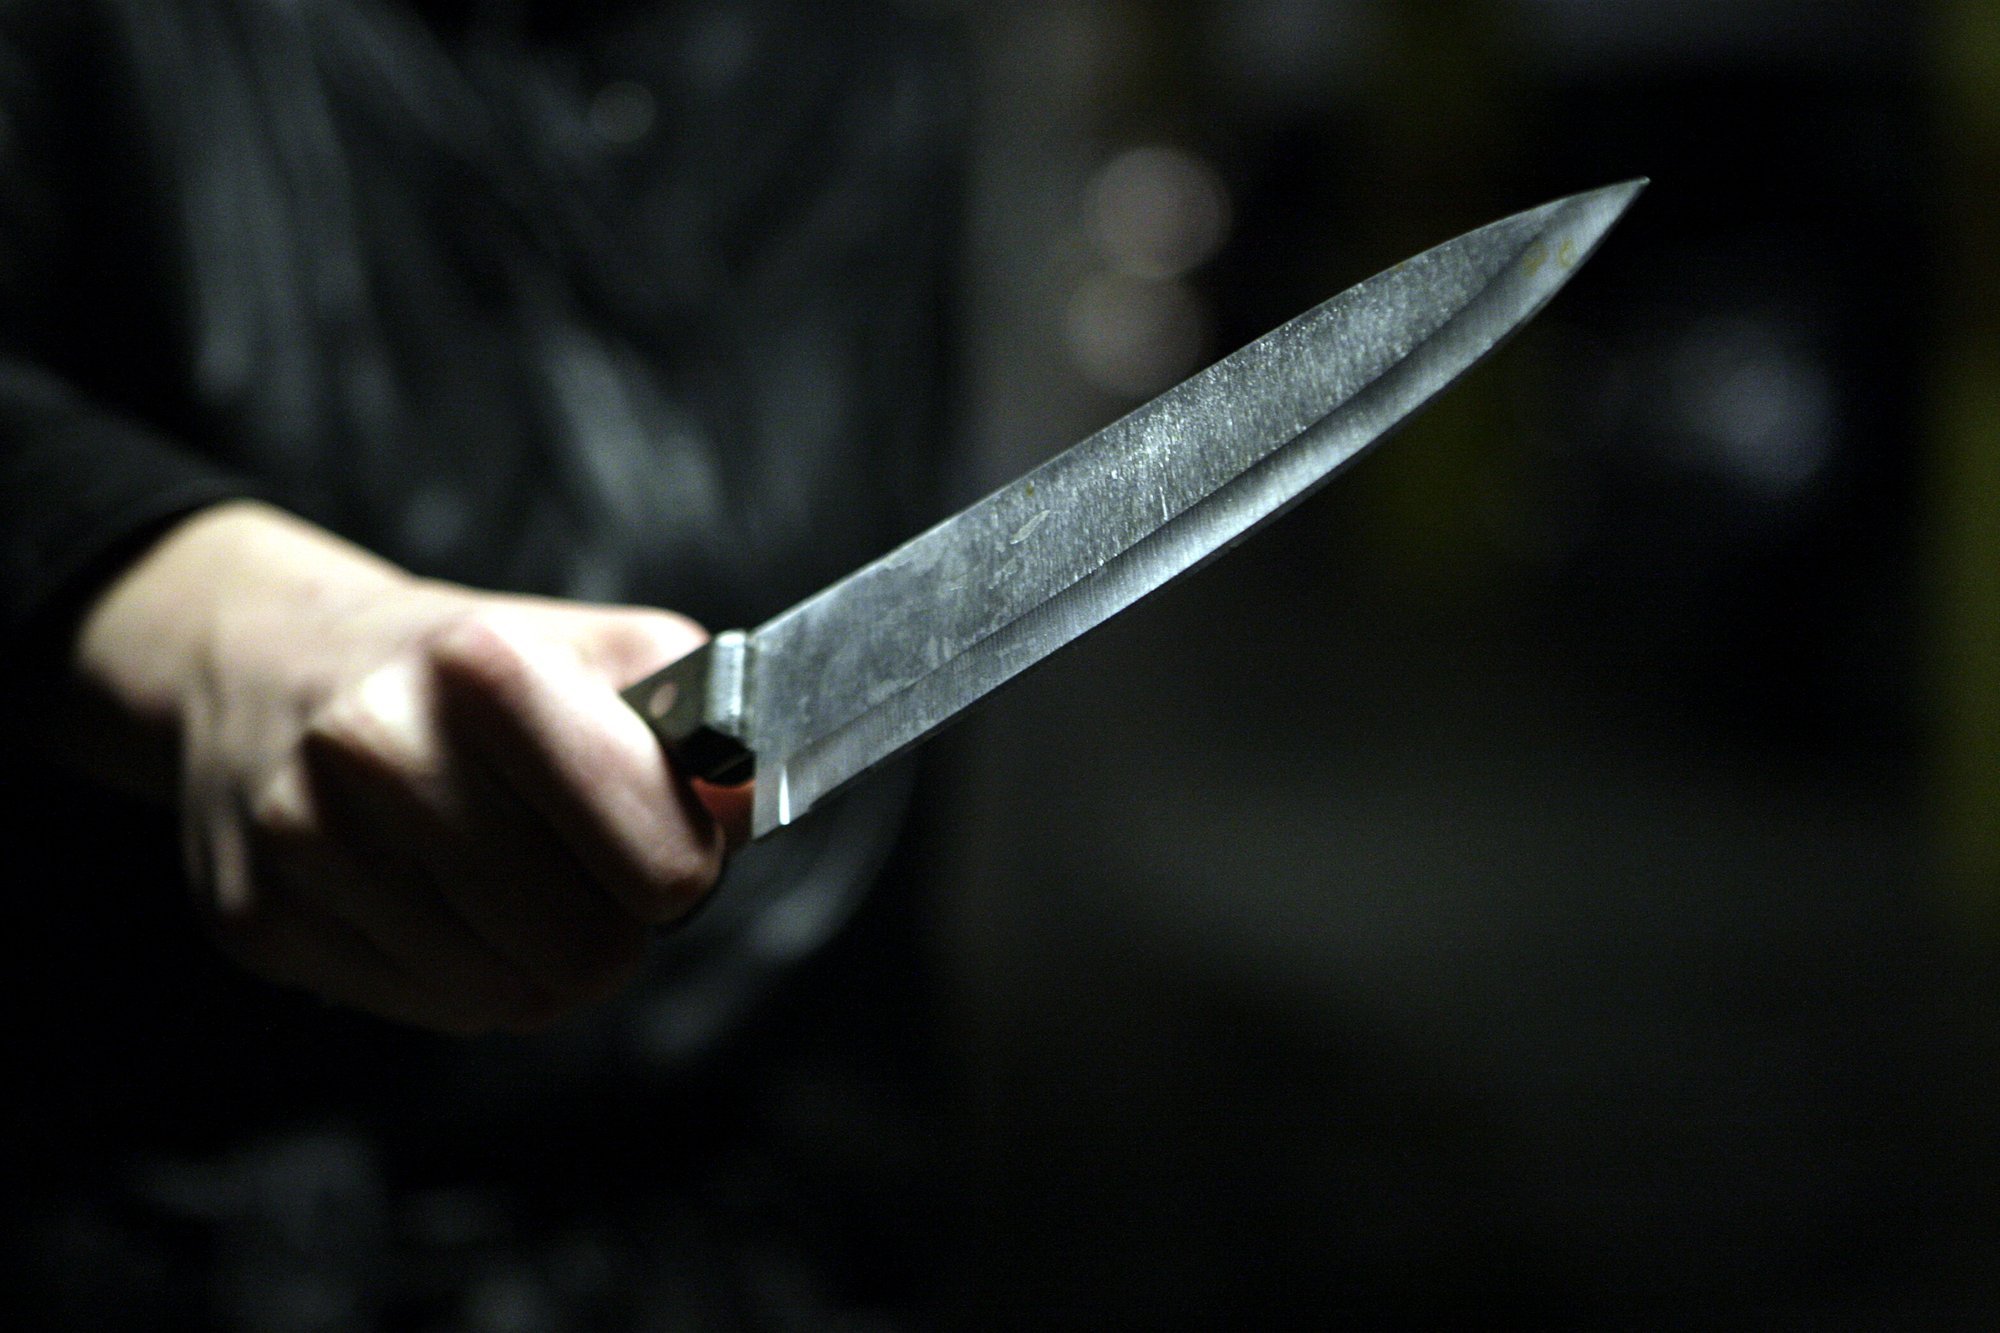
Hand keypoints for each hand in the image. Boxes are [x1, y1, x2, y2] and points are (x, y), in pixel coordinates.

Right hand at [69, 502, 734, 1032]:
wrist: (269, 665)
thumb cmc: (466, 673)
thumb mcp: (602, 653)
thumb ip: (700, 726)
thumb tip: (742, 816)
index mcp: (483, 664)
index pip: (663, 859)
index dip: (683, 865)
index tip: (661, 839)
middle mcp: (379, 745)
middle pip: (590, 951)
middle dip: (610, 924)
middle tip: (578, 868)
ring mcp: (306, 838)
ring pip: (513, 998)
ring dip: (536, 958)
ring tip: (501, 877)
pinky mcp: (260, 918)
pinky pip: (434, 1013)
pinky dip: (460, 975)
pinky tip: (429, 898)